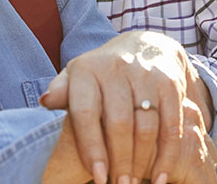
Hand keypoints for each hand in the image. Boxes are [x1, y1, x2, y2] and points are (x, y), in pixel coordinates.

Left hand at [39, 31, 216, 183]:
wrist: (145, 46)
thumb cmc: (102, 74)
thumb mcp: (77, 76)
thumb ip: (61, 91)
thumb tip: (46, 101)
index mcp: (87, 70)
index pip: (86, 112)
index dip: (91, 147)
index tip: (97, 176)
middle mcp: (117, 69)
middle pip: (119, 123)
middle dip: (119, 161)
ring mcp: (146, 75)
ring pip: (146, 127)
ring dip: (142, 162)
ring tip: (133, 183)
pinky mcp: (170, 84)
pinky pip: (171, 125)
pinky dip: (167, 155)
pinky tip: (160, 177)